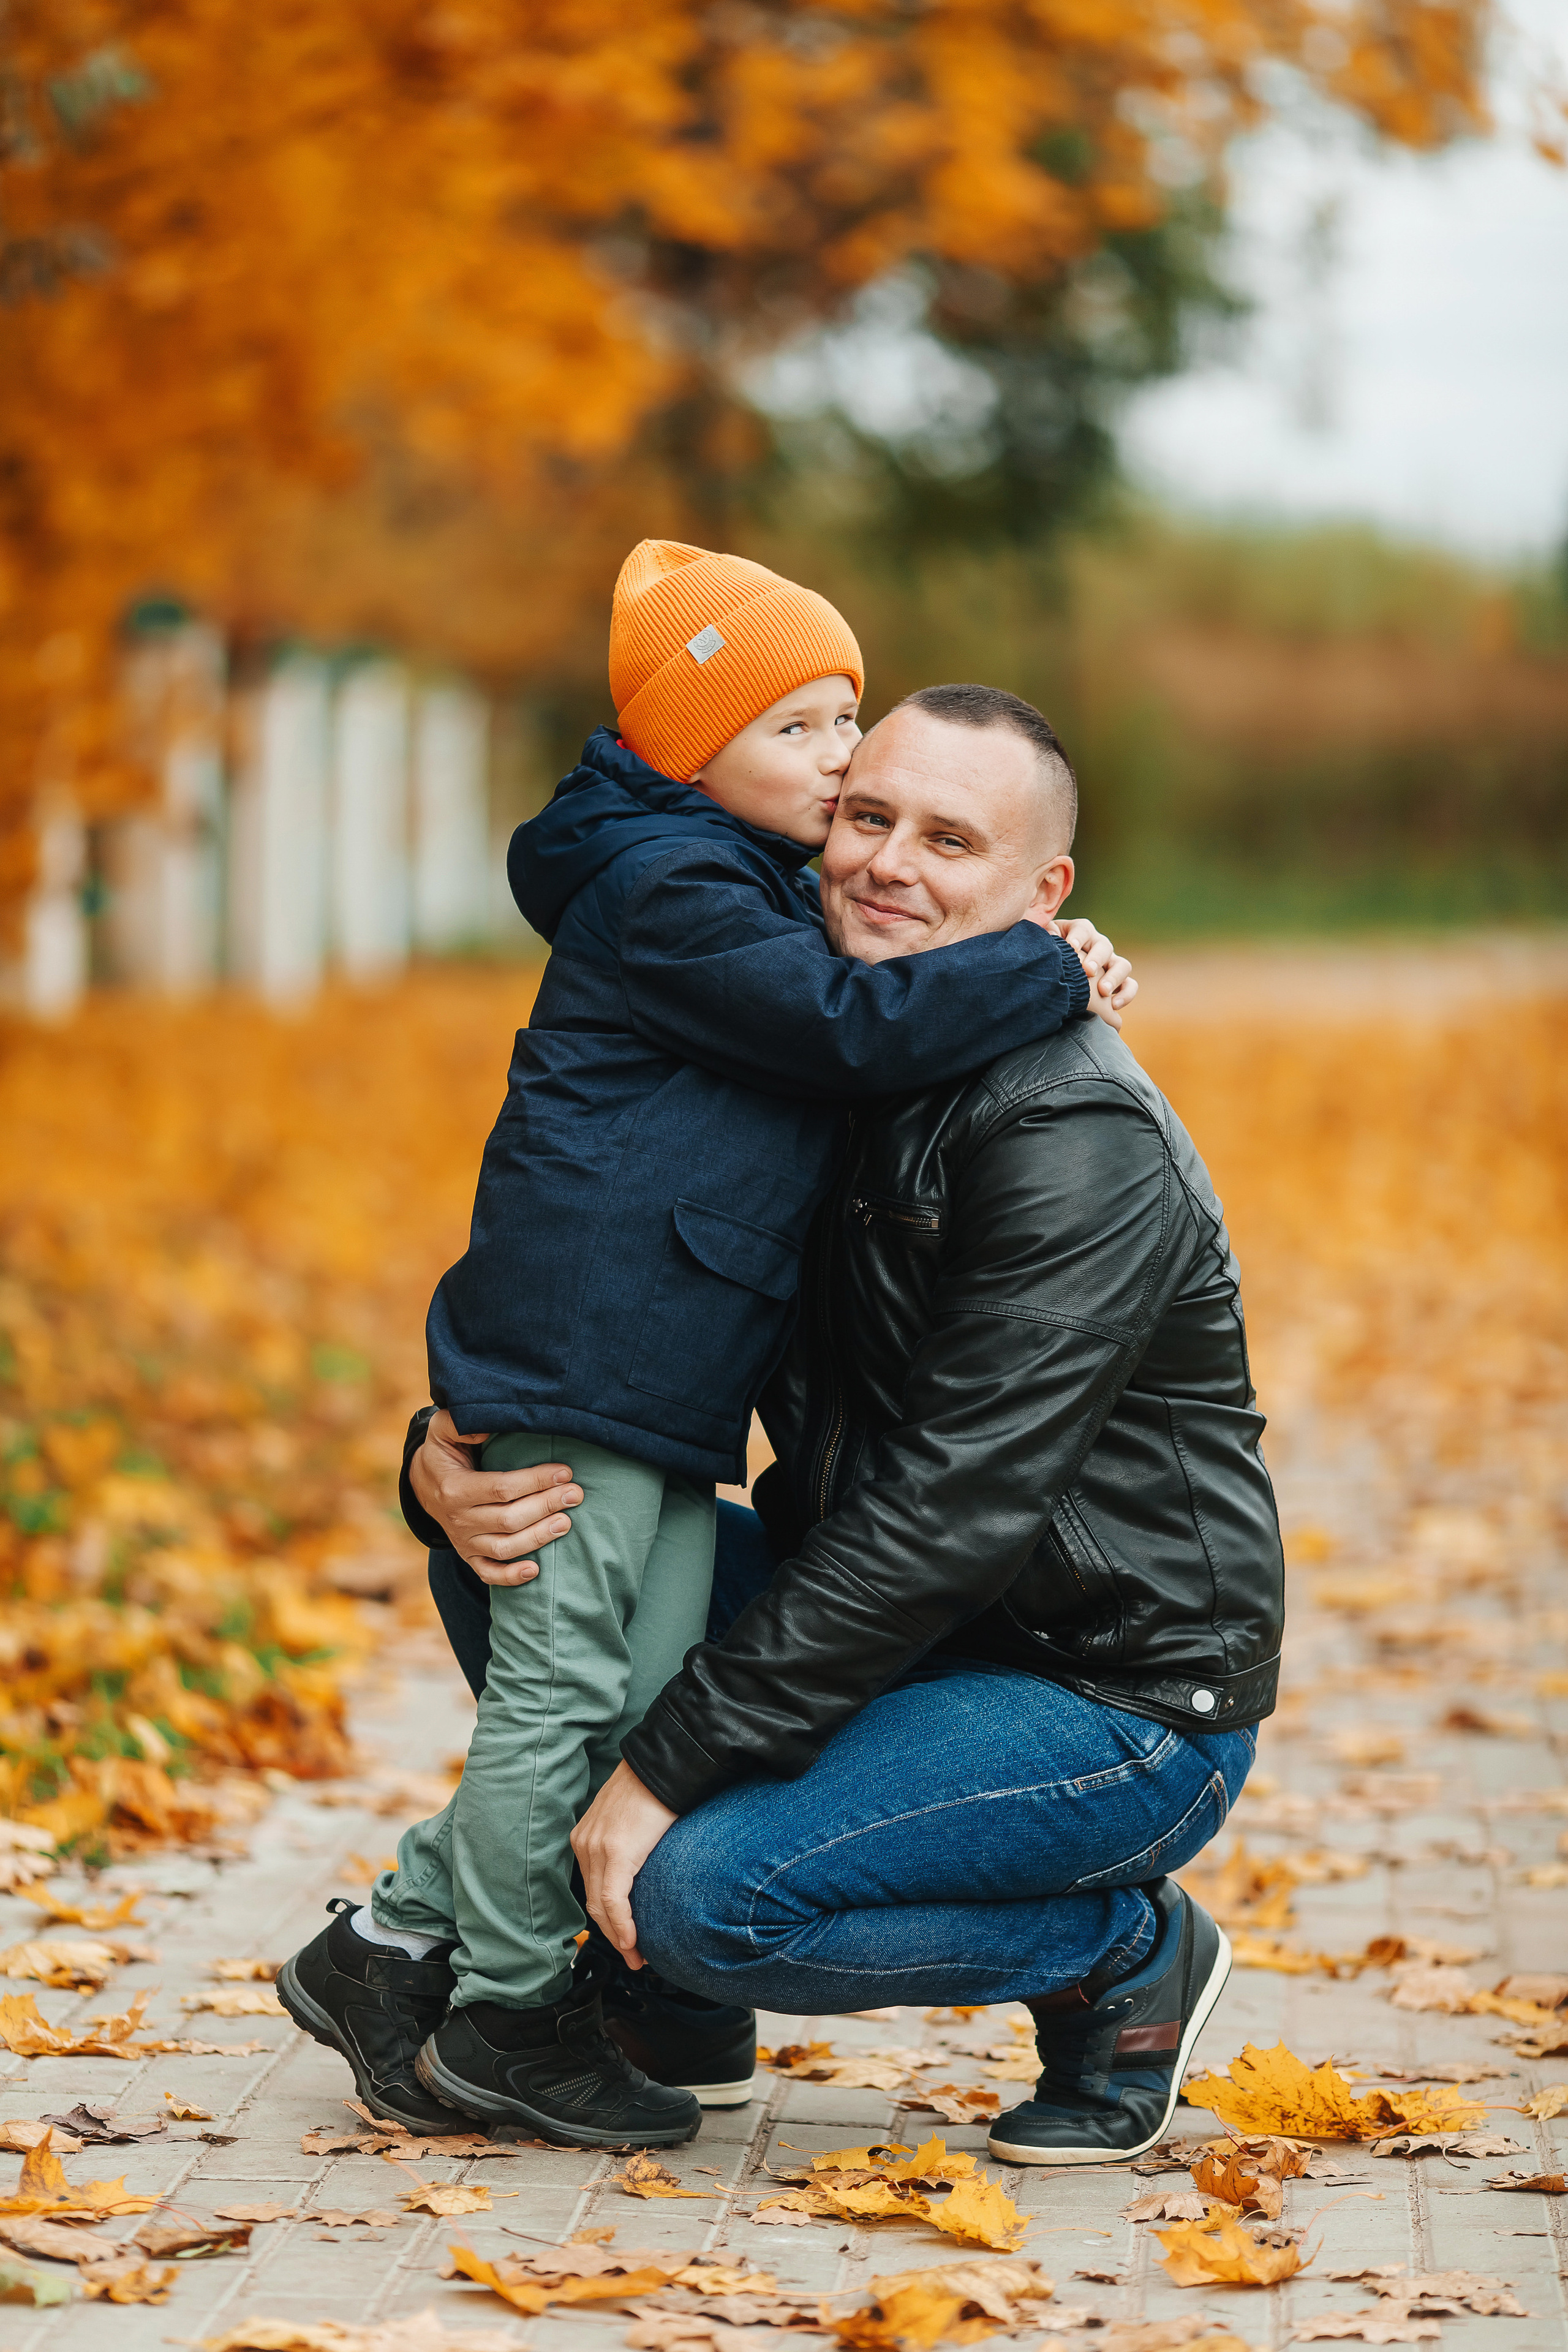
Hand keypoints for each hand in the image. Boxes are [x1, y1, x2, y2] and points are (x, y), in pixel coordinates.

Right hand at [408, 1409, 581, 1583]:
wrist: (423, 1484)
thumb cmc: (443, 1453)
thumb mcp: (442, 1430)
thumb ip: (460, 1425)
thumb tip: (486, 1428)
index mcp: (455, 1489)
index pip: (501, 1488)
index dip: (535, 1481)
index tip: (564, 1472)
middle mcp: (459, 1520)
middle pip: (508, 1519)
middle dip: (546, 1506)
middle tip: (576, 1494)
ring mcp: (463, 1542)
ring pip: (504, 1548)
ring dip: (537, 1538)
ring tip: (566, 1523)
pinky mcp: (468, 1556)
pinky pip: (488, 1573)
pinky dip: (510, 1577)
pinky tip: (535, 1571)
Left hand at [570, 1761, 677, 1969]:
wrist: (664, 1765)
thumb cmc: (654, 1789)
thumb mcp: (630, 1820)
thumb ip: (627, 1845)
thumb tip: (642, 1870)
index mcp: (586, 1837)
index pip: (592, 1890)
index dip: (608, 1921)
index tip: (626, 1941)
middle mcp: (584, 1844)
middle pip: (593, 1904)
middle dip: (613, 1936)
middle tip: (633, 1958)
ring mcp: (596, 1848)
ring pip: (601, 1907)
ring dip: (619, 1937)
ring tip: (637, 1957)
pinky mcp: (616, 1852)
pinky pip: (613, 1901)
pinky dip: (622, 1926)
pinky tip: (633, 1942)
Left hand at [1055, 917, 1136, 1028]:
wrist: (1048, 979)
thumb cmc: (1044, 958)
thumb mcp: (1044, 945)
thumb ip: (1046, 938)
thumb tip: (1049, 933)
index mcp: (1079, 932)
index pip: (1082, 929)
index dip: (1078, 937)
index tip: (1071, 946)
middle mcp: (1097, 945)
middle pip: (1104, 946)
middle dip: (1096, 958)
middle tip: (1088, 971)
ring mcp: (1109, 963)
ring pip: (1122, 965)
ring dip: (1114, 977)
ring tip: (1103, 991)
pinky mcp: (1117, 982)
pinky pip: (1129, 986)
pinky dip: (1125, 995)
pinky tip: (1113, 1006)